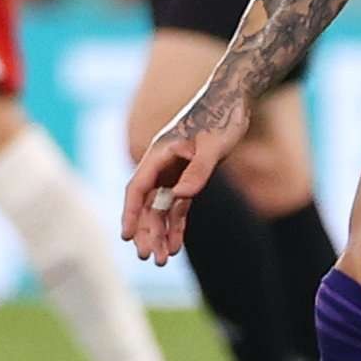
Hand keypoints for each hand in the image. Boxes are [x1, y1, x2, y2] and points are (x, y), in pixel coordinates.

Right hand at [120, 90, 249, 261]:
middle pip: (148, 203)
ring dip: (160, 233)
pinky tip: (176, 245)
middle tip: (147, 258)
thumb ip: (198, 171)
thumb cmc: (222, 117)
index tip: (127, 236)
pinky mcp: (189, 176)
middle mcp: (162, 164)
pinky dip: (177, 225)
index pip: (138, 187)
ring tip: (161, 260)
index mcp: (159, 153)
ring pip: (162, 208)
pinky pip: (179, 206)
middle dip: (146, 231)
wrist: (233, 100)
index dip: (131, 213)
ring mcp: (175, 171)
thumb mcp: (213, 145)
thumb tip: (180, 197)